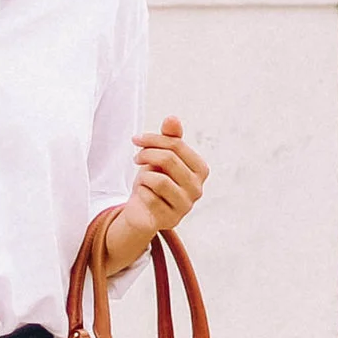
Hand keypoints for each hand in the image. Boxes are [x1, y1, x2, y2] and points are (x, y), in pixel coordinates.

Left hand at [116, 114, 208, 248]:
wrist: (143, 210)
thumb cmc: (155, 179)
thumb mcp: (161, 156)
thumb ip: (169, 138)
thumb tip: (172, 118)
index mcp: (201, 169)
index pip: (176, 144)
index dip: (153, 138)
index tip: (136, 139)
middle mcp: (198, 188)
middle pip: (168, 159)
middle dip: (146, 154)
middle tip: (136, 157)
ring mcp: (186, 206)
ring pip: (159, 180)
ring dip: (144, 175)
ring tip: (142, 177)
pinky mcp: (171, 219)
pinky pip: (150, 198)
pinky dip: (141, 192)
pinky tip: (143, 194)